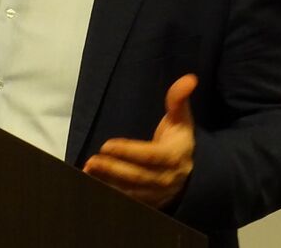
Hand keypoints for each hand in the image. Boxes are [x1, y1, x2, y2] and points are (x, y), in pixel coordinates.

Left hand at [83, 73, 197, 209]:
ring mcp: (160, 194)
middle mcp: (168, 178)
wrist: (192, 169)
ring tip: (88, 170)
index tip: (106, 145)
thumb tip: (190, 78)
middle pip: (138, 176)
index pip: (151, 155)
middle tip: (92, 160)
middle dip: (113, 169)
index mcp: (176, 155)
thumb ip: (179, 98)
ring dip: (109, 182)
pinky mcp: (151, 202)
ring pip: (132, 191)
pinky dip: (112, 193)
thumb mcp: (181, 116)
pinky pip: (130, 200)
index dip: (128, 151)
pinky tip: (94, 183)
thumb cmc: (179, 137)